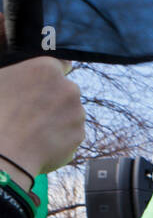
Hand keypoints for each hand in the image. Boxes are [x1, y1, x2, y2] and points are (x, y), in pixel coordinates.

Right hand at [0, 57, 84, 182]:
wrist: (4, 153)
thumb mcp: (0, 81)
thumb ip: (19, 75)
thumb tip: (24, 80)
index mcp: (46, 69)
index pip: (61, 64)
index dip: (52, 75)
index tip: (45, 83)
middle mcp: (69, 88)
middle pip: (66, 91)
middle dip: (54, 99)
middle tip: (30, 112)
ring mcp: (77, 113)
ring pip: (69, 113)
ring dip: (57, 119)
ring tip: (31, 129)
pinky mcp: (80, 135)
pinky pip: (69, 134)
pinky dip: (58, 138)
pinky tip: (39, 142)